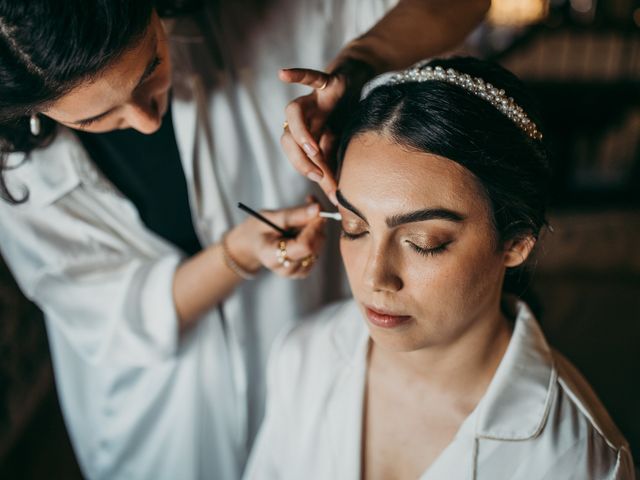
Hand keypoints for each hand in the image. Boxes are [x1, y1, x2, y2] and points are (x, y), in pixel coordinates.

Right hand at [227, 201, 325, 278]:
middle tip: (310, 203)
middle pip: (314, 246)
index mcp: (273, 257)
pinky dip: (316, 233)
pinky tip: (305, 225)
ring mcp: (297, 271)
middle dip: (316, 224)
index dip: (314, 227)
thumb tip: (318, 209)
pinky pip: (318, 248)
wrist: (253, 244)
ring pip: (319, 246)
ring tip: (303, 213)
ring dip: (317, 227)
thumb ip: (294, 215)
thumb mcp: (270, 217)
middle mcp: (287, 269)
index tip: (316, 210)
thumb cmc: (258, 230)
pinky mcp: (305, 268)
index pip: (305, 246)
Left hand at [279, 67, 344, 204]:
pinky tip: (282, 75)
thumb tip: (335, 198)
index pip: (300, 158)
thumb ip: (334, 169)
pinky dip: (298, 76)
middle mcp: (306, 119)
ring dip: (301, 133)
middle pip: (287, 138)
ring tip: (313, 149)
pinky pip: (310, 78)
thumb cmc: (348, 114)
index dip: (310, 172)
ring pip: (293, 112)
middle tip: (316, 173)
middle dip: (298, 159)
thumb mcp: (342, 146)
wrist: (360, 80)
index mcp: (308, 136)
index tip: (326, 188)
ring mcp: (313, 101)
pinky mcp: (326, 83)